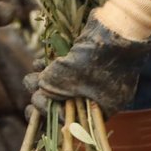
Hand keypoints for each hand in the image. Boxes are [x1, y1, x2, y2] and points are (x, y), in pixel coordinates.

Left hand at [24, 14, 150, 117]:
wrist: (117, 26)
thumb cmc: (94, 58)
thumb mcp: (66, 79)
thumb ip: (50, 90)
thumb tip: (39, 90)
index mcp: (101, 110)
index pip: (72, 123)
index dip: (50, 117)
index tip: (34, 107)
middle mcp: (99, 97)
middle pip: (66, 106)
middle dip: (45, 99)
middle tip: (32, 94)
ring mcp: (95, 78)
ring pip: (63, 86)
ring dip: (44, 82)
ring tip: (32, 75)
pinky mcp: (88, 61)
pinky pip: (67, 71)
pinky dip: (52, 69)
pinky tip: (39, 62)